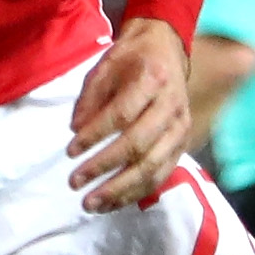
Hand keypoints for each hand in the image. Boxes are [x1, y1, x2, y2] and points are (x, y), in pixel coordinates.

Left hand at [69, 18, 193, 212]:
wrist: (166, 50)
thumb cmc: (131, 59)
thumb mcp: (105, 67)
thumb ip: (90, 99)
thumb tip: (76, 131)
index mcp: (153, 79)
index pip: (122, 114)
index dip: (95, 135)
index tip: (70, 151)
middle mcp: (171, 106)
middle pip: (138, 146)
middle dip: (104, 168)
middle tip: (75, 183)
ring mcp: (181, 128)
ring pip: (152, 167)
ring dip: (120, 190)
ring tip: (92, 204)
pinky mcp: (183, 145)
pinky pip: (161, 175)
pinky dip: (136, 192)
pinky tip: (113, 202)